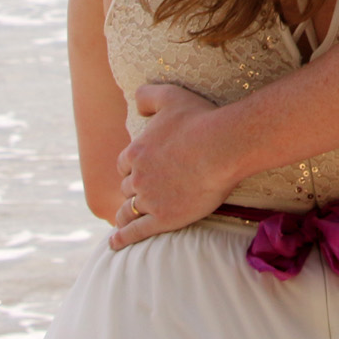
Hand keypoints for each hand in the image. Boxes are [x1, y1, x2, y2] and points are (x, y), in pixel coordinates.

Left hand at [108, 84, 234, 250]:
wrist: (223, 146)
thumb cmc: (200, 119)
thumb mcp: (171, 96)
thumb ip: (148, 96)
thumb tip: (136, 105)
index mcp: (136, 151)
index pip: (124, 165)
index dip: (132, 168)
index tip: (140, 171)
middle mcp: (137, 177)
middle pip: (126, 188)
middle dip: (133, 190)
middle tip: (143, 194)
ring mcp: (149, 199)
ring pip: (127, 211)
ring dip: (124, 214)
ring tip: (124, 221)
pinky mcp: (163, 218)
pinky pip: (135, 232)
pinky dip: (122, 238)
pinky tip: (115, 243)